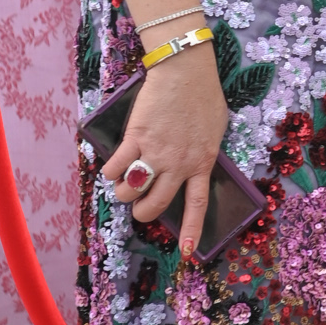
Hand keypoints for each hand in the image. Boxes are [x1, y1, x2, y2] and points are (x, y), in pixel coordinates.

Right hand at [102, 47, 229, 257]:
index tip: (185, 252)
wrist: (184, 72)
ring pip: (131, 192)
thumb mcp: (215, 131)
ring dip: (123, 193)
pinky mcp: (135, 139)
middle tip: (138, 206)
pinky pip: (116, 167)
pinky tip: (112, 167)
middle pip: (155, 205)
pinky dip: (110, 171)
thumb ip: (203, 153)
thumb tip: (194, 167)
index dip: (189, 230)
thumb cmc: (204, 97)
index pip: (197, 205)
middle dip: (142, 212)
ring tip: (122, 185)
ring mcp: (156, 153)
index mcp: (202, 163)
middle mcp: (179, 164)